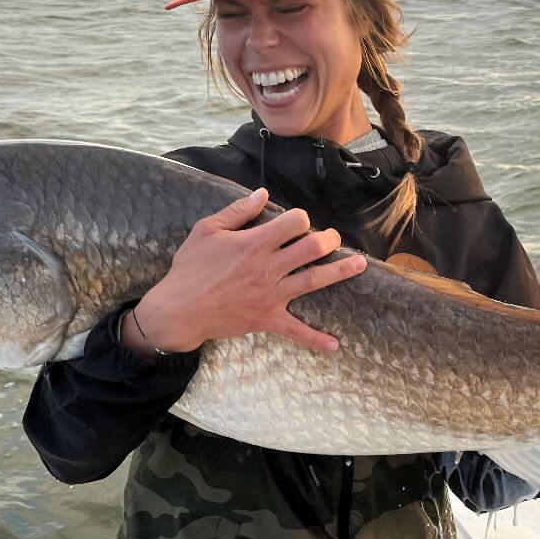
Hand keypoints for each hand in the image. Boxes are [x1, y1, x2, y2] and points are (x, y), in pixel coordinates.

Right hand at [123, 188, 366, 354]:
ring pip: (314, 280)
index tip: (298, 221)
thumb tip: (263, 193)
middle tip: (334, 238)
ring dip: (340, 272)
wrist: (179, 310)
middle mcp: (269, 267)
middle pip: (312, 247)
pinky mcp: (268, 319)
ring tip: (360, 264)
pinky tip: (335, 345)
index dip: (300, 218)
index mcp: (255, 243)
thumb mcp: (207, 230)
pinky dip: (316, 339)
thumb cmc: (191, 268)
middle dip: (329, 239)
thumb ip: (238, 210)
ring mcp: (271, 295)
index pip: (294, 221)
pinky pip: (296, 331)